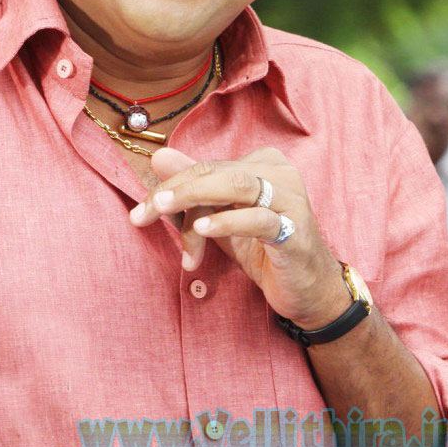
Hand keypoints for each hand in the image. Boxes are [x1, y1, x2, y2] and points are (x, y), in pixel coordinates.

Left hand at [130, 146, 349, 328]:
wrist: (307, 289)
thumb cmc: (262, 248)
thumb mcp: (221, 216)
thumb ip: (194, 186)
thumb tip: (159, 157)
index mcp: (262, 162)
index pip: (206, 167)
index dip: (170, 186)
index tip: (140, 211)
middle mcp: (279, 173)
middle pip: (215, 173)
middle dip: (174, 192)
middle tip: (142, 214)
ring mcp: (291, 200)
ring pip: (235, 186)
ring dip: (193, 200)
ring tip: (162, 212)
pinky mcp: (296, 231)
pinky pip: (258, 219)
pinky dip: (227, 222)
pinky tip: (203, 230)